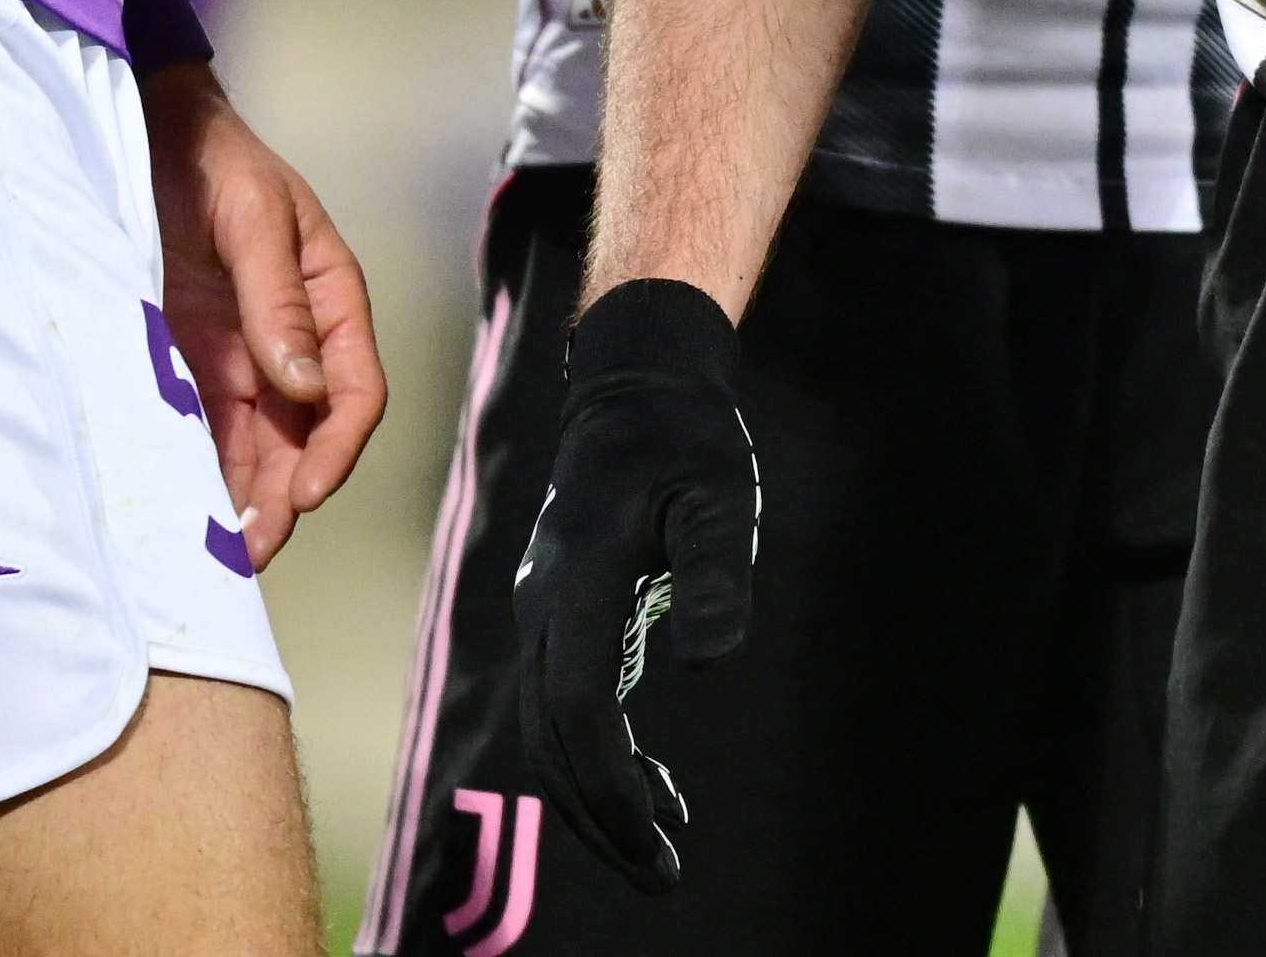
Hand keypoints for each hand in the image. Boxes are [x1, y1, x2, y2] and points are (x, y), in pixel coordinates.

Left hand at [147, 61, 386, 560]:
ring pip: (255, 446)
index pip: (353, 389)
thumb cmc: (213, 161)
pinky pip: (203, 431)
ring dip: (245, 498)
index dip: (336, 447)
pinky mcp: (188, 363)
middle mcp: (291, 338)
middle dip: (285, 495)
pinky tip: (184, 511)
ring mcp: (239, 355)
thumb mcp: (253, 218)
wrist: (145, 132)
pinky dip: (201, 474)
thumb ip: (277, 299)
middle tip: (251, 550)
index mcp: (330, 299)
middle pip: (304, 435)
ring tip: (220, 553)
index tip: (307, 493)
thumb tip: (304, 388)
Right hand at [507, 280, 762, 891]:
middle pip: (553, 738)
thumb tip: (709, 663)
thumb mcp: (719, 493)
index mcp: (578, 583)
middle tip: (664, 875)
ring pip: (552, 732)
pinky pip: (570, 708)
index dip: (611, 781)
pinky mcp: (565, 619)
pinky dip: (605, 758)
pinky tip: (657, 791)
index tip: (658, 837)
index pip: (578, 708)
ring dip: (600, 797)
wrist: (634, 391)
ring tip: (663, 851)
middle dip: (602, 816)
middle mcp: (546, 609)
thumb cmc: (684, 439)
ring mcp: (547, 615)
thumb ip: (714, 570)